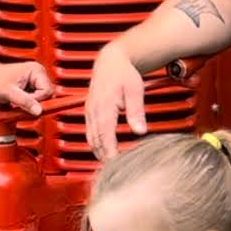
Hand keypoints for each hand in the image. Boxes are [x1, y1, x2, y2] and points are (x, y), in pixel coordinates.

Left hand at [0, 59, 54, 116]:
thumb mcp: (8, 93)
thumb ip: (24, 102)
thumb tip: (38, 110)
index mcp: (36, 70)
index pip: (48, 91)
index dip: (37, 100)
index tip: (25, 103)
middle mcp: (37, 73)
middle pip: (46, 95)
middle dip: (34, 103)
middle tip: (21, 105)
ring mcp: (33, 80)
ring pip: (41, 98)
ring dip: (30, 104)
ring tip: (17, 103)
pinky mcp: (29, 86)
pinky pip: (34, 98)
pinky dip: (27, 103)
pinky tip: (18, 103)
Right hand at [85, 43, 146, 160]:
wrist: (111, 60)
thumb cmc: (123, 73)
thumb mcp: (135, 90)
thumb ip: (136, 111)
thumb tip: (140, 130)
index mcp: (103, 107)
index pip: (105, 136)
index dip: (110, 152)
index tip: (116, 164)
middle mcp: (93, 111)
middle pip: (95, 140)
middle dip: (104, 156)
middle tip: (115, 169)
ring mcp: (89, 111)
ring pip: (90, 138)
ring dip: (98, 151)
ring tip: (110, 163)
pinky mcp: (90, 112)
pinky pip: (89, 132)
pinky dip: (96, 143)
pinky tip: (104, 149)